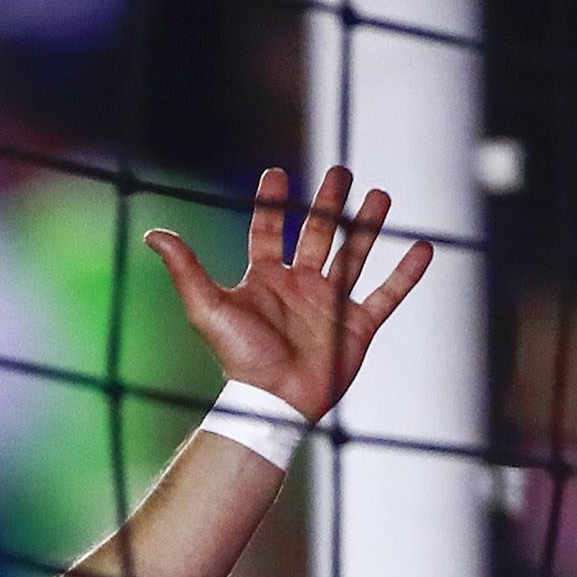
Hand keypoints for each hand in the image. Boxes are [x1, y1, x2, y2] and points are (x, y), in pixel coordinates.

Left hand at [147, 164, 435, 422]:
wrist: (273, 403)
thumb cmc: (239, 359)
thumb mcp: (208, 308)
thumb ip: (186, 269)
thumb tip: (154, 234)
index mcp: (266, 280)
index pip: (270, 232)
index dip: (272, 204)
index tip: (277, 174)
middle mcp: (300, 287)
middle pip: (318, 235)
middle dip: (330, 204)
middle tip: (341, 172)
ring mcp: (330, 305)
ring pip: (354, 256)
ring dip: (368, 226)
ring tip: (380, 196)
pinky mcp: (357, 327)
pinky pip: (387, 296)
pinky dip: (406, 274)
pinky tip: (423, 247)